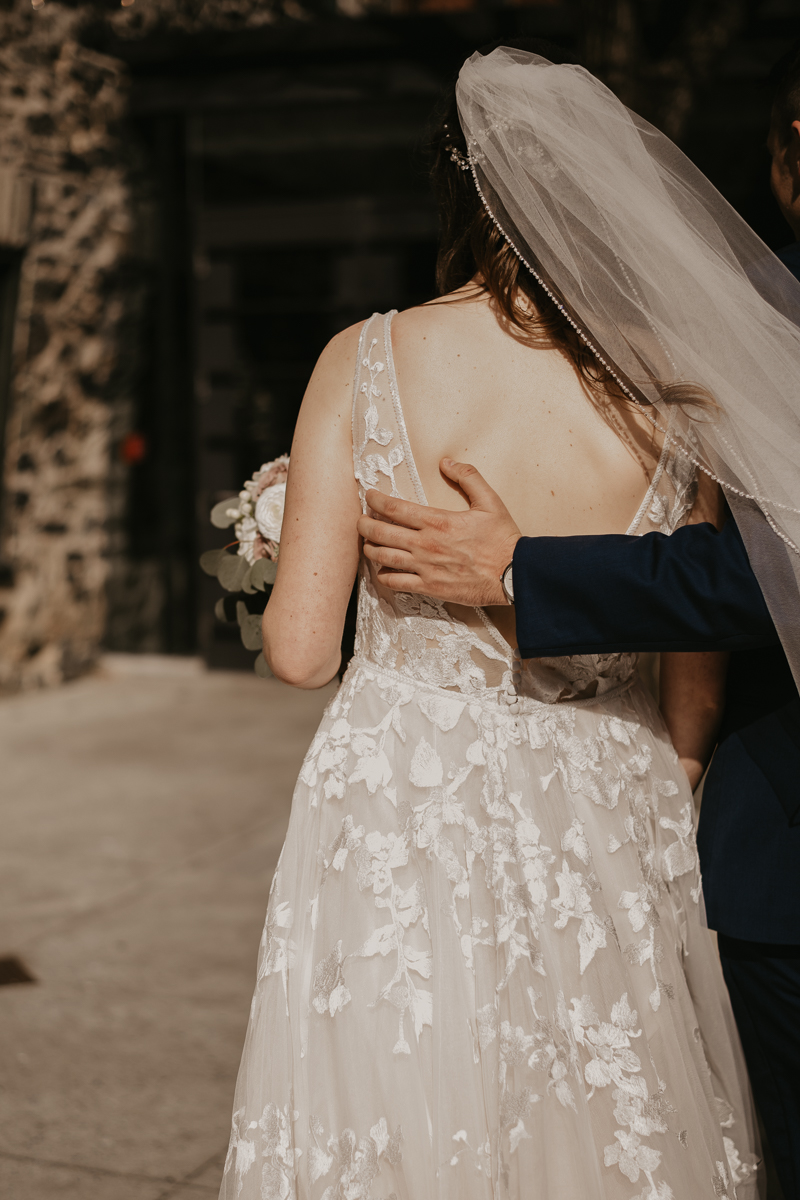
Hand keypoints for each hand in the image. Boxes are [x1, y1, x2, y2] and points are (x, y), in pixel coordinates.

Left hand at [357, 459, 520, 605]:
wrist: (514, 574)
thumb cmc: (502, 539)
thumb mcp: (489, 501)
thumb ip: (468, 477)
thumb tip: (446, 461)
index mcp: (437, 521)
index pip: (395, 507)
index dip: (375, 500)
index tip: (369, 496)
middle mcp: (425, 544)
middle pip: (381, 532)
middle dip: (364, 525)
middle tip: (360, 521)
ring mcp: (425, 567)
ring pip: (383, 557)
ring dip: (370, 549)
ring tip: (368, 544)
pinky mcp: (429, 587)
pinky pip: (396, 582)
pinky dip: (383, 576)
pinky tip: (382, 571)